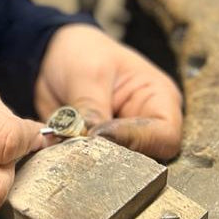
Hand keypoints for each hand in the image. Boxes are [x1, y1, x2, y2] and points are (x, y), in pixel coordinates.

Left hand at [35, 24, 182, 159]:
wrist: (53, 53)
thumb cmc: (83, 51)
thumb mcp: (89, 73)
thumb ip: (92, 108)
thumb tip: (91, 140)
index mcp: (159, 99)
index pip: (165, 136)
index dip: (136, 140)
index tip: (101, 134)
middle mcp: (146, 125)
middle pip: (144, 158)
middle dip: (111, 154)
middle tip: (80, 144)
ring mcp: (122, 140)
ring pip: (116, 167)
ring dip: (89, 157)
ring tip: (66, 140)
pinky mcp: (98, 149)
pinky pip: (89, 164)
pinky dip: (72, 157)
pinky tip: (56, 142)